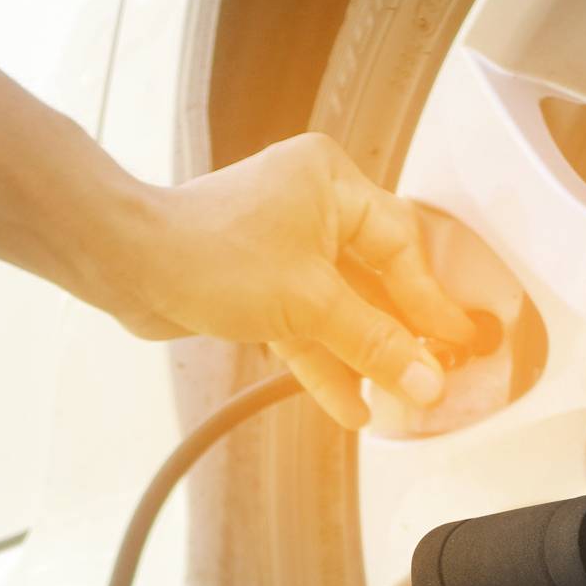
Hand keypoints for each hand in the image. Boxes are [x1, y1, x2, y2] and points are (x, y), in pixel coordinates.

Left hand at [100, 133, 480, 428]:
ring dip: (364, 357)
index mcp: (332, 182)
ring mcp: (282, 248)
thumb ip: (374, 343)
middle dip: (399, 335)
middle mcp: (310, 207)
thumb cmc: (206, 251)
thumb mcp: (309, 303)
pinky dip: (325, 362)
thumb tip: (425, 376)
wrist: (127, 266)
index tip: (457, 340)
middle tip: (434, 375)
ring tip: (398, 400)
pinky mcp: (257, 286)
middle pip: (374, 279)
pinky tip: (352, 404)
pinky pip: (306, 327)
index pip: (402, 245)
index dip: (431, 300)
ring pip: (339, 309)